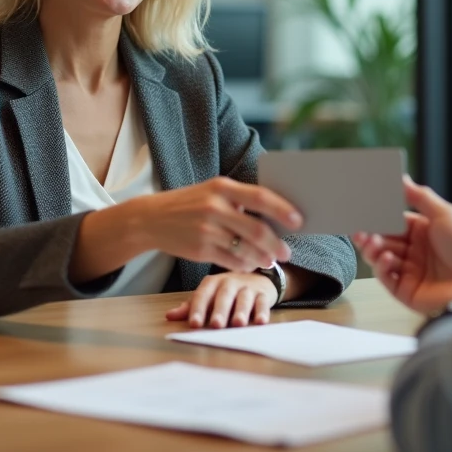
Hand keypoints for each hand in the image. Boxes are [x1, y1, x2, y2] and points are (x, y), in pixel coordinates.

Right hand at [133, 177, 301, 273]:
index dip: (282, 210)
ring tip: (270, 260)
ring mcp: (206, 230)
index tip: (299, 220)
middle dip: (277, 244)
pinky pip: (231, 261)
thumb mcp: (212, 191)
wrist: (152, 218)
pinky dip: (245, 264)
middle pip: (257, 229)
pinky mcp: (200, 249)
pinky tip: (250, 263)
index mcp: (222, 187)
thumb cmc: (191, 203)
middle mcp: (215, 207)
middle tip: (287, 252)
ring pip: (246, 249)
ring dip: (263, 258)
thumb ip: (240, 200)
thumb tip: (276, 216)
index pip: (260, 197)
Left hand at [165, 273, 276, 327]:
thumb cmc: (227, 291)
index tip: (194, 324)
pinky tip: (261, 321)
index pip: (202, 295)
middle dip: (220, 310)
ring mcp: (247, 287)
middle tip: (216, 325)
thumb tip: (169, 316)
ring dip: (241, 311)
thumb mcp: (208, 296)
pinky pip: (263, 302)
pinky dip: (263, 311)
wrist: (257, 279)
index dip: (197, 309)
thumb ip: (191, 307)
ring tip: (238, 324)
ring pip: (244, 298)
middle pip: (224, 295)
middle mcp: (229, 283)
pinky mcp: (263, 294)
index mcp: (212, 283)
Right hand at [353, 177, 451, 315]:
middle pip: (382, 242)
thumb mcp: (443, 213)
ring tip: (372, 241)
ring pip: (380, 260)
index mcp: (420, 232)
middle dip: (368, 235)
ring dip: (372, 250)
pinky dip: (381, 268)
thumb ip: (418, 196)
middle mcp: (413, 253)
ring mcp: (410, 273)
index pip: (390, 223)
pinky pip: (387, 280)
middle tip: (359, 229)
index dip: (375, 218)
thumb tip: (401, 177)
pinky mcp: (408, 292)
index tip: (360, 210)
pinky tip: (385, 257)